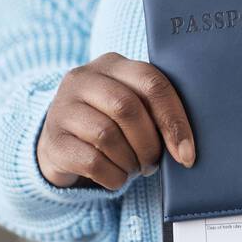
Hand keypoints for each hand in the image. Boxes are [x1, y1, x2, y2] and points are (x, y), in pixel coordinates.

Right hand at [37, 52, 195, 189]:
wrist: (62, 144)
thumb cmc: (112, 124)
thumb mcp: (133, 105)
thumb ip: (156, 109)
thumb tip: (188, 148)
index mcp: (113, 64)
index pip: (152, 83)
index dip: (174, 121)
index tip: (187, 154)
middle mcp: (83, 78)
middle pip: (127, 108)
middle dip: (149, 144)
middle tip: (154, 163)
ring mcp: (62, 108)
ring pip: (107, 135)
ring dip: (130, 161)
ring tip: (135, 168)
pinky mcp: (52, 140)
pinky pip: (91, 161)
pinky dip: (113, 176)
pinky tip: (117, 177)